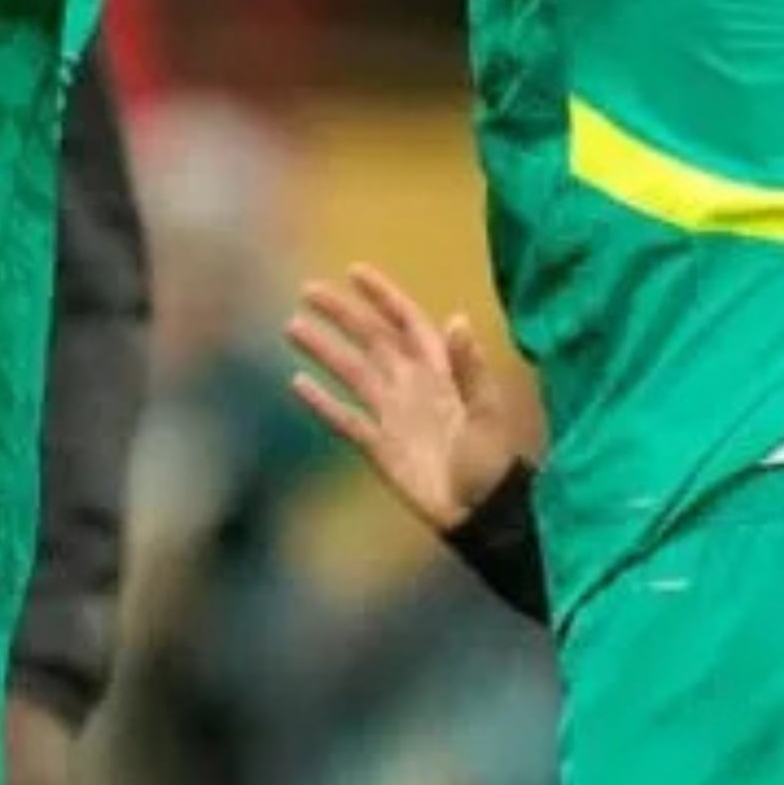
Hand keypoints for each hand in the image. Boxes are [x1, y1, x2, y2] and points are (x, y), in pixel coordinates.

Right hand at [284, 266, 539, 534]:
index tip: (354, 272)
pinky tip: (297, 384)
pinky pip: (344, 418)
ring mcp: (391, 415)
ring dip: (324, 350)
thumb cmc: (490, 461)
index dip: (383, 297)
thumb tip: (456, 318)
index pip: (407, 323)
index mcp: (439, 372)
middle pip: (371, 341)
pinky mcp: (377, 447)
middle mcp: (411, 386)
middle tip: (308, 291)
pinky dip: (322, 402)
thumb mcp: (486, 411)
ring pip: (351, 373)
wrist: (480, 513)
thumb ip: (468, 367)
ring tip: (293, 327)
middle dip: (342, 314)